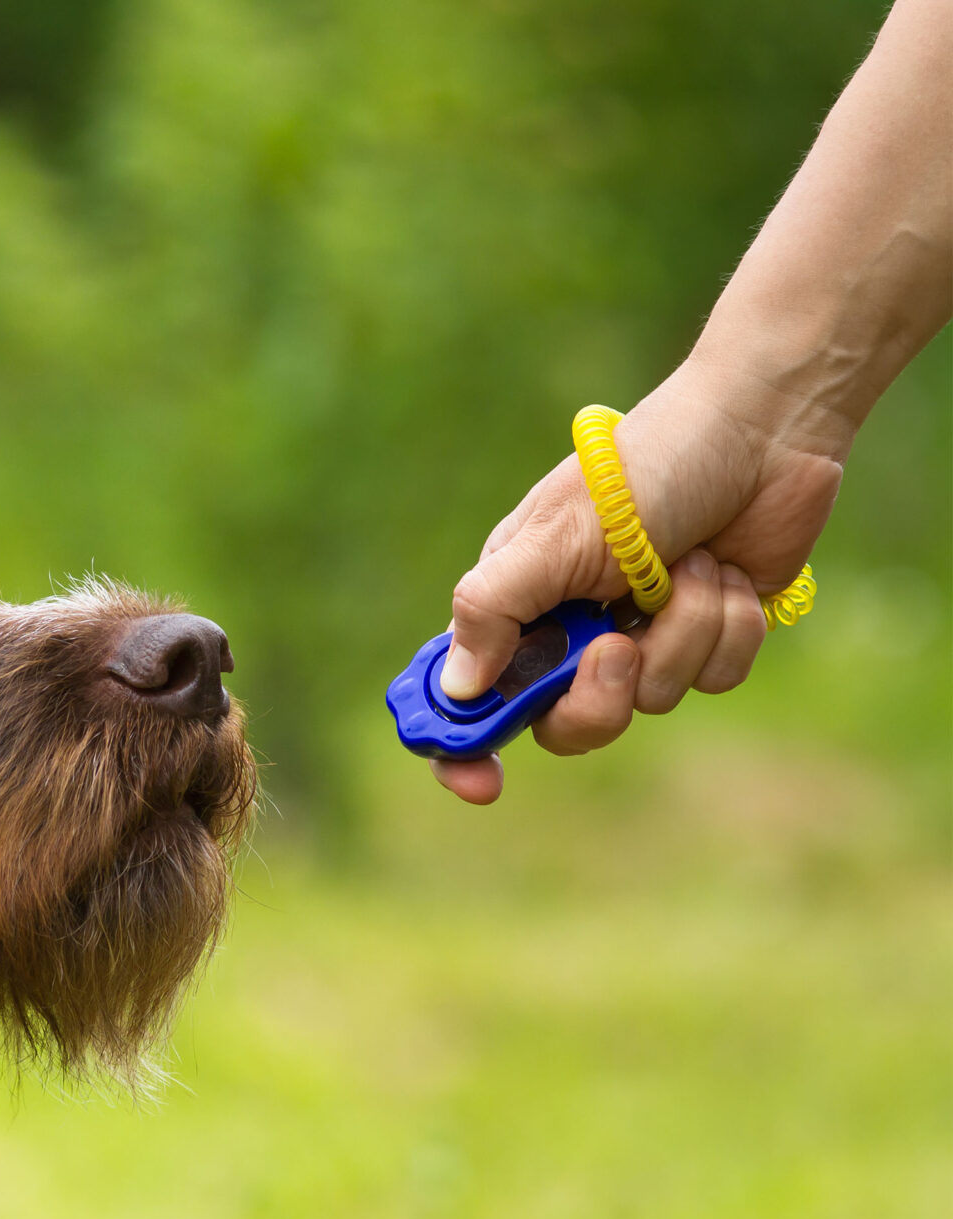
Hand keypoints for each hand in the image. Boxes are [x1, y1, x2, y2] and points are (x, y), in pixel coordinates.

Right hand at [427, 365, 842, 805]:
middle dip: (600, 695)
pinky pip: (713, 679)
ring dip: (682, 632)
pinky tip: (726, 573)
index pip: (467, 693)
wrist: (760, 434)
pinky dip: (727, 627)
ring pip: (651, 700)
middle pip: (565, 723)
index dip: (463, 744)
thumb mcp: (554, 536)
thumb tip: (457, 689)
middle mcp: (571, 628)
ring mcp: (642, 636)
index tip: (482, 784)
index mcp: (516, 602)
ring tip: (690, 565)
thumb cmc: (644, 468)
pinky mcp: (706, 636)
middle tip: (619, 647)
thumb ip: (493, 610)